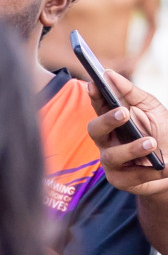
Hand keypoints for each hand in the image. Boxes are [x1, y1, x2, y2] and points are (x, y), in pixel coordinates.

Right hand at [85, 71, 167, 196]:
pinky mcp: (120, 180)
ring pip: (111, 156)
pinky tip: (161, 166)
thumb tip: (109, 74)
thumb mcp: (152, 109)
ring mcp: (111, 161)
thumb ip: (131, 92)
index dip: (94, 96)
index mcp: (112, 121)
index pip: (98, 106)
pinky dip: (147, 171)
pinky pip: (128, 176)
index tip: (94, 85)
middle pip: (94, 130)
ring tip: (152, 143)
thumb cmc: (161, 132)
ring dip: (132, 149)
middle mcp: (107, 141)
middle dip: (107, 121)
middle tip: (124, 113)